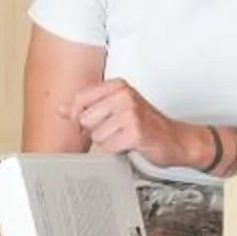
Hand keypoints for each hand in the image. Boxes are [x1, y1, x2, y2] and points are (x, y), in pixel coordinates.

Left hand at [70, 80, 187, 169]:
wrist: (175, 139)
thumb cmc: (145, 124)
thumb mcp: (115, 108)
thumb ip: (88, 107)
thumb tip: (61, 110)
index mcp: (117, 85)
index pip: (80, 97)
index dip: (77, 115)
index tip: (86, 123)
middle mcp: (124, 94)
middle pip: (85, 118)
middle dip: (96, 130)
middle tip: (114, 130)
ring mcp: (130, 112)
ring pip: (96, 134)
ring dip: (108, 141)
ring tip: (124, 136)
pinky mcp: (135, 131)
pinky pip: (109, 146)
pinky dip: (118, 150)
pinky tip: (130, 143)